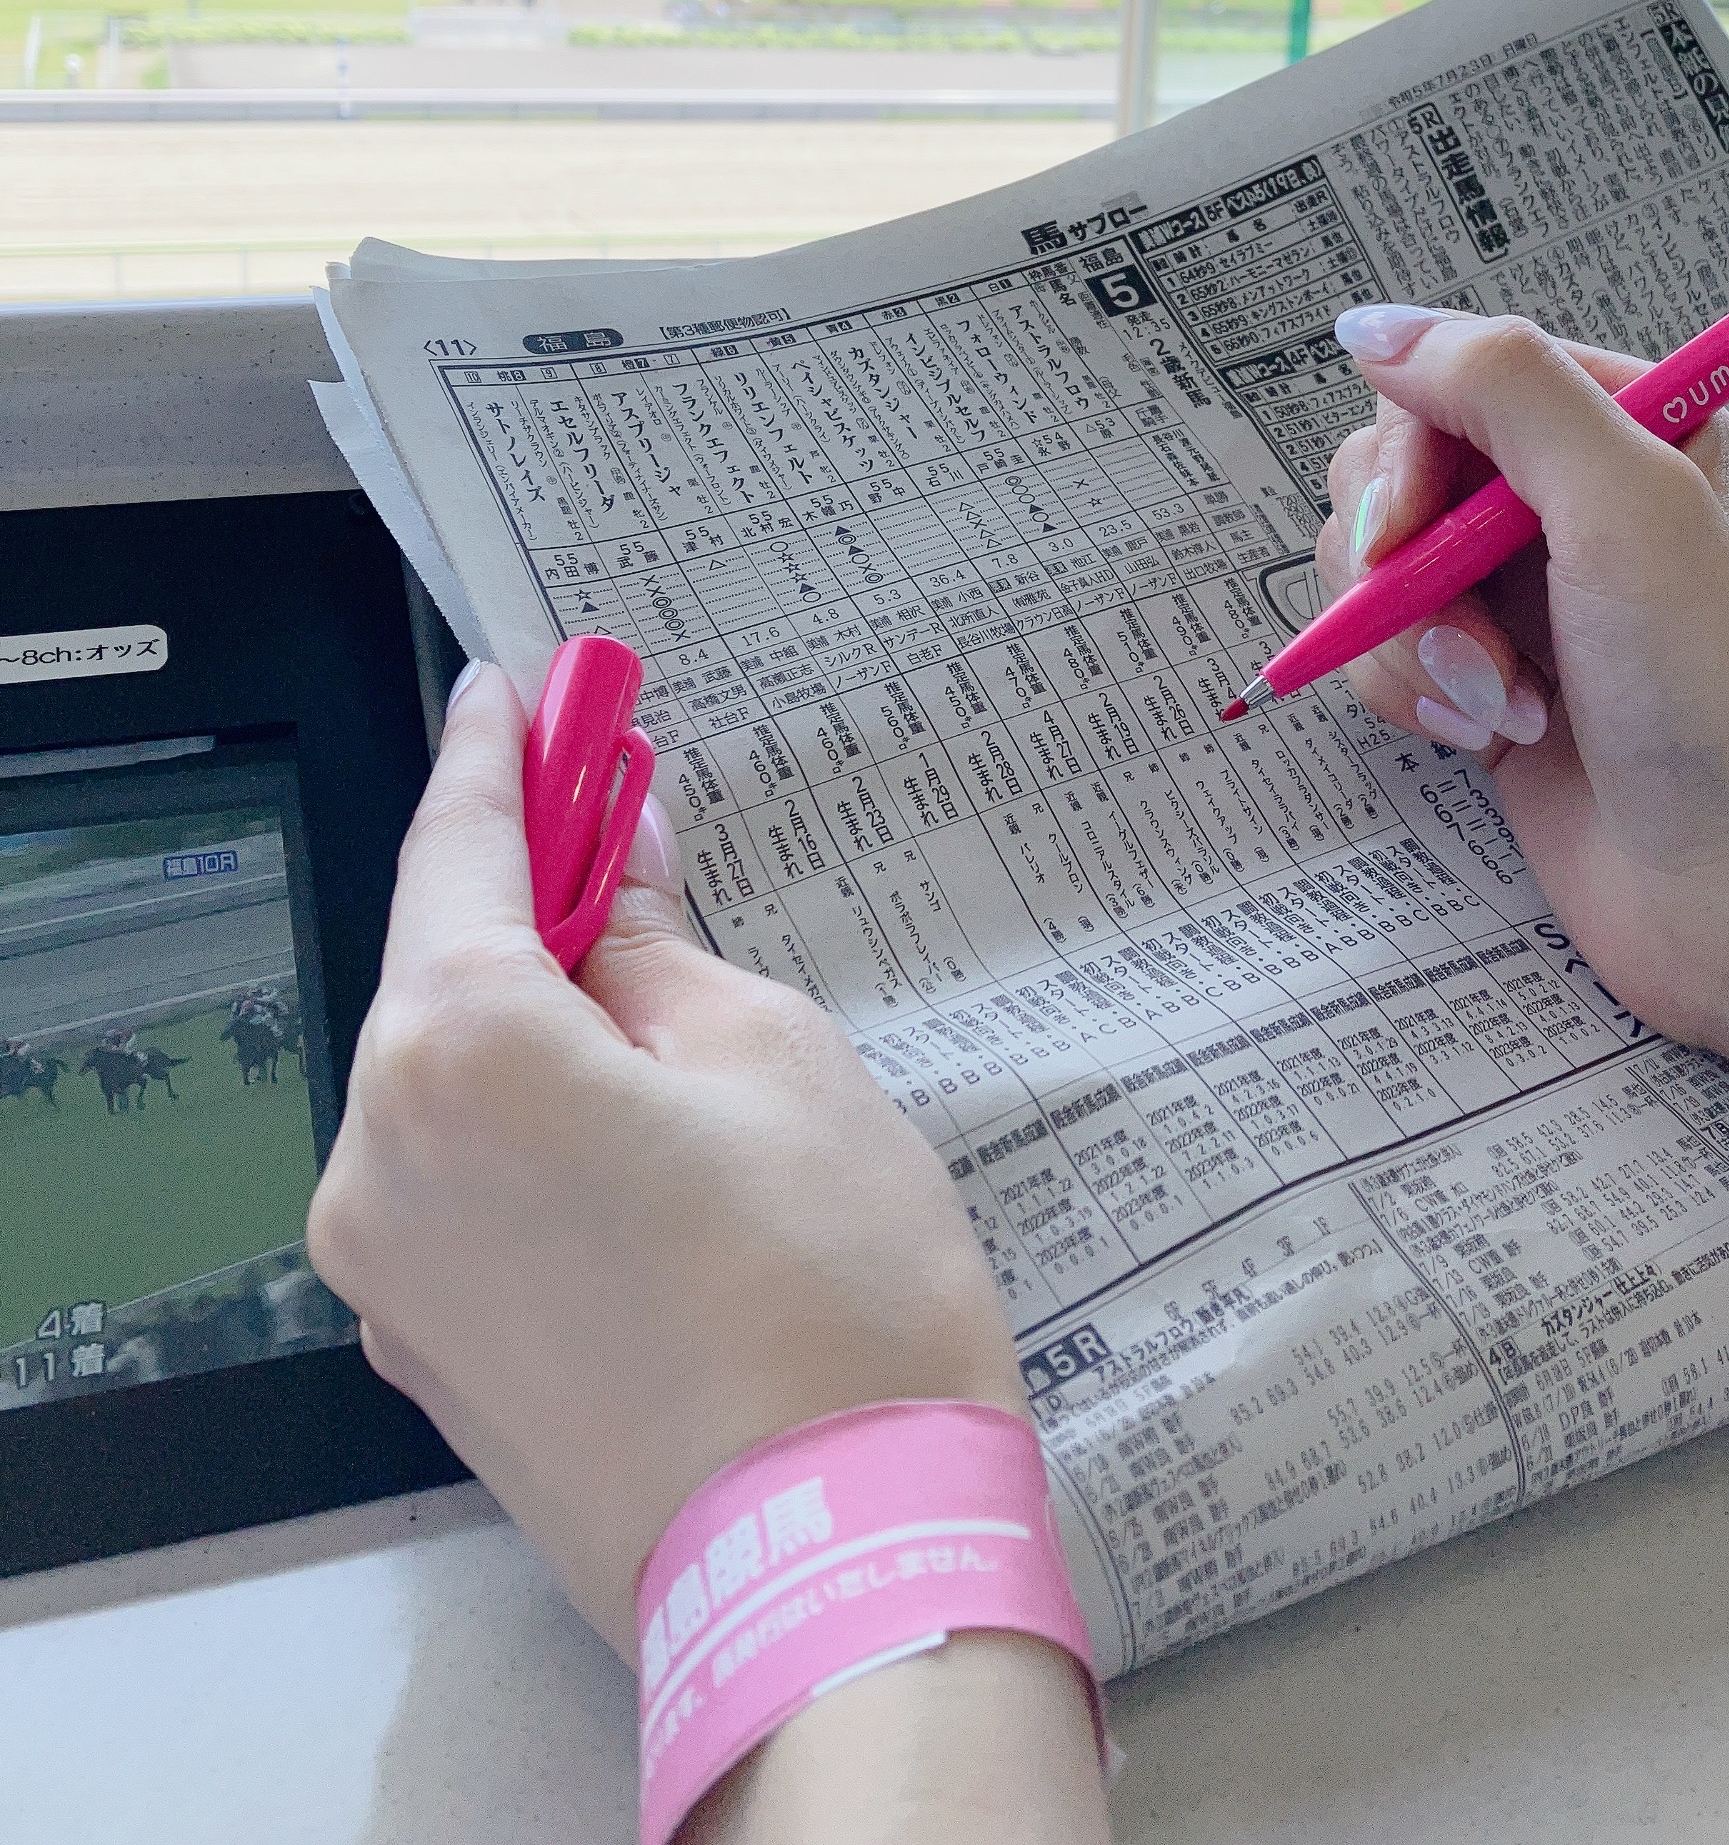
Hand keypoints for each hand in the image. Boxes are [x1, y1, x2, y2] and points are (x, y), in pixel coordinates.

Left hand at [306, 665, 1023, 1659]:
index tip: (517, 685)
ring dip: (533, 1007)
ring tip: (647, 966)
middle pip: (442, 967)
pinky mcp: (431, 1353)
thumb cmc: (827, 1290)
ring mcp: (390, 1271)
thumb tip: (622, 877)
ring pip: (449, 1081)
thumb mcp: (774, 1056)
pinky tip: (618, 1102)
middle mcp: (378, 1157)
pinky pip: (458, 1180)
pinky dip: (523, 1114)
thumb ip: (665, 948)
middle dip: (525, 881)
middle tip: (604, 803)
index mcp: (454, 1053)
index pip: (459, 853)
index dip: (498, 755)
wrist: (832, 1561)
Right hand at [1318, 305, 1728, 1051]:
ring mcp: (1523, 593)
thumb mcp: (1625, 502)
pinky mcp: (1486, 678)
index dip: (1409, 455)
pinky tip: (1490, 736)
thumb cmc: (1714, 697)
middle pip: (1392, 469)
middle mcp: (1569, 497)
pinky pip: (1385, 649)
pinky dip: (1414, 693)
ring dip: (1414, 641)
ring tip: (1499, 700)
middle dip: (1403, 562)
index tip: (1413, 531)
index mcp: (1628, 423)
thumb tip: (1371, 326)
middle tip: (1471, 634)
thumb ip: (1502, 387)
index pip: (1452, 379)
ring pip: (1372, 566)